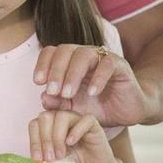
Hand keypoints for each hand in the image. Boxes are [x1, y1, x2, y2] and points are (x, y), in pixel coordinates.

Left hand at [28, 110, 123, 162]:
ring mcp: (76, 119)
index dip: (34, 141)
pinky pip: (84, 119)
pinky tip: (71, 143)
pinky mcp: (92, 124)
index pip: (34, 125)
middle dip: (44, 138)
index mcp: (48, 126)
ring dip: (58, 137)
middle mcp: (60, 120)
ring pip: (62, 116)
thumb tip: (34, 160)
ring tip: (60, 154)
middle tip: (49, 157)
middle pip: (45, 117)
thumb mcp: (53, 162)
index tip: (38, 158)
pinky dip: (76, 131)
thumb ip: (44, 158)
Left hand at [34, 45, 149, 126]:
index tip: (38, 82)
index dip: (42, 64)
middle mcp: (83, 56)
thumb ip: (57, 104)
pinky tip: (92, 93)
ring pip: (84, 54)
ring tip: (68, 94)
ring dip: (73, 73)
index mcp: (68, 62)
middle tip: (53, 91)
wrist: (125, 112)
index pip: (51, 52)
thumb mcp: (72, 110)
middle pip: (65, 50)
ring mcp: (102, 59)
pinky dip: (98, 78)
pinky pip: (108, 64)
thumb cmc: (95, 108)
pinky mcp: (120, 65)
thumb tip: (43, 96)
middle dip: (55, 71)